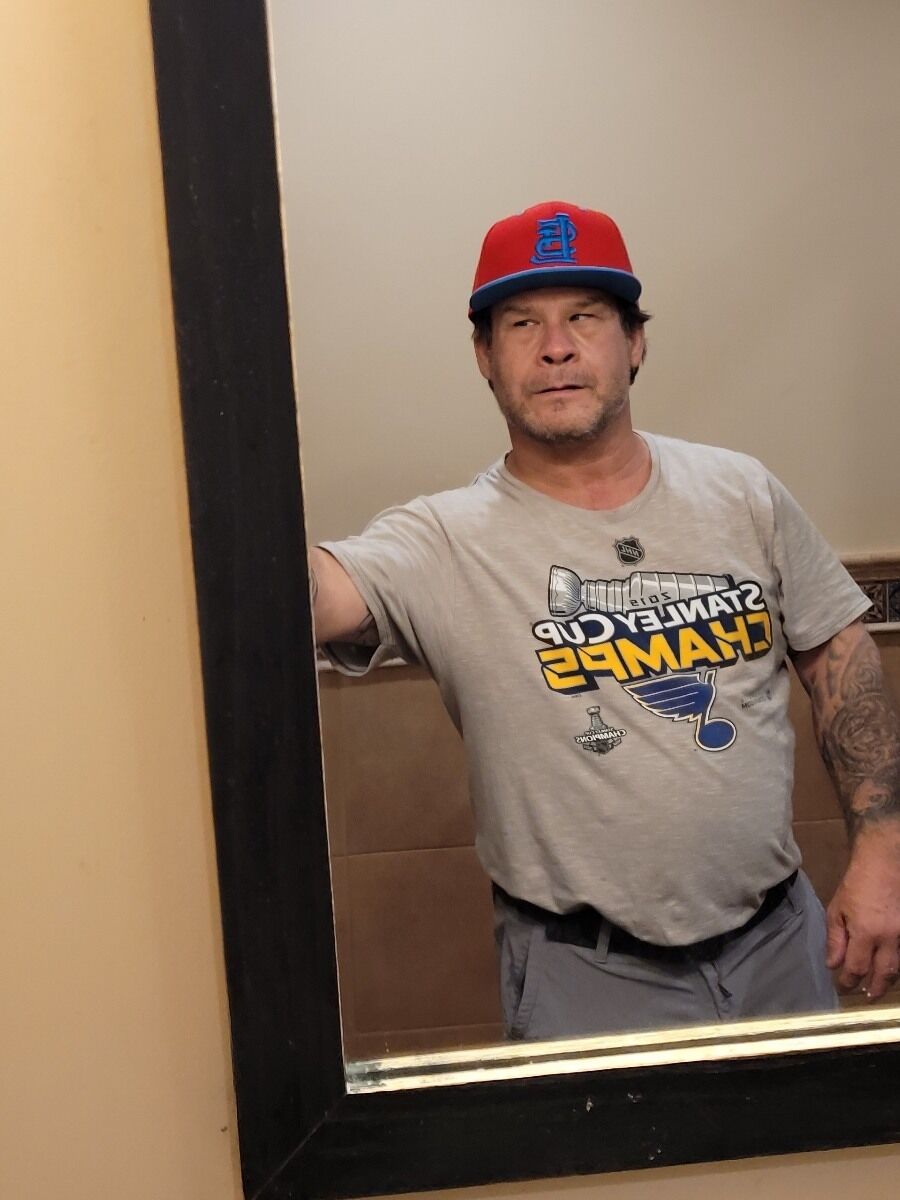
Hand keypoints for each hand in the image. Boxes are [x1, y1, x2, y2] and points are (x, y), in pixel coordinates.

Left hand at [826, 825, 899, 1000]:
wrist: (884, 863)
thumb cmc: (856, 884)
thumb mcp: (837, 909)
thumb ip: (835, 939)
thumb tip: (833, 965)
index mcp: (866, 933)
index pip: (857, 968)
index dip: (848, 981)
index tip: (842, 987)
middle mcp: (889, 938)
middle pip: (883, 975)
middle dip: (873, 989)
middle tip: (865, 997)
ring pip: (898, 968)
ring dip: (887, 981)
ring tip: (878, 988)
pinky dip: (898, 966)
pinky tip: (891, 970)